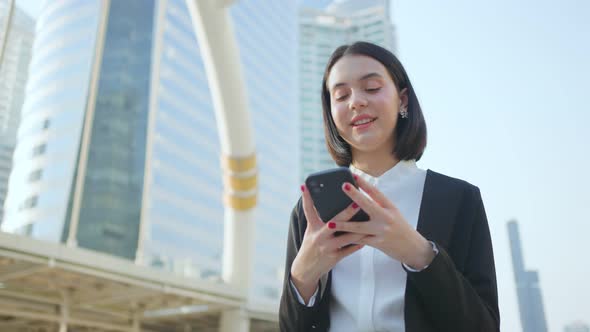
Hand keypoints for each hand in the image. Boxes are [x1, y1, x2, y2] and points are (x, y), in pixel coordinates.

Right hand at [290, 184, 365, 302]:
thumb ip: (318, 218)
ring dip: (359, 229)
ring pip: (346, 237)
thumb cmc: (311, 245)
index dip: (307, 197)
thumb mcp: (311, 231)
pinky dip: (359, 243)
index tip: (306, 185)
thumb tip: (325, 201)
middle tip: (357, 202)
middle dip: (347, 212)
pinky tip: (368, 238)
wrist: (306, 269)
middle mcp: (319, 236)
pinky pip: (350, 249)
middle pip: (334, 222)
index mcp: (313, 228)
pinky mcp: (334, 257)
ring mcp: (327, 247)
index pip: (308, 210)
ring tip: (370, 220)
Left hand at [329, 174, 434, 269]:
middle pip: (368, 205)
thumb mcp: (393, 213)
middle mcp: (387, 217)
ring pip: (359, 227)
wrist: (413, 248)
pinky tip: (338, 238)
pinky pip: (360, 240)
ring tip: (330, 223)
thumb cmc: (400, 228)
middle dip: (355, 195)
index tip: (354, 175)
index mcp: (390, 207)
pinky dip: (349, 239)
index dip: (365, 183)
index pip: (376, 193)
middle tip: (343, 186)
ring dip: (343, 225)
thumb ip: (379, 205)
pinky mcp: (378, 243)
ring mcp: (382, 231)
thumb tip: (362, 195)